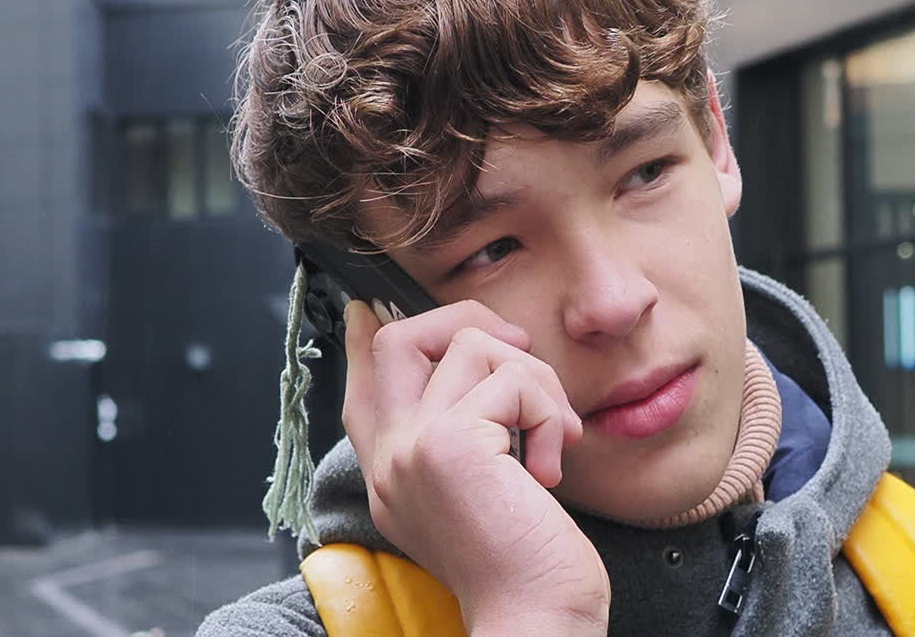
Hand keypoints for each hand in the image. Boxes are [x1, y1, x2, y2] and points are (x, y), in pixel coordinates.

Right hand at [341, 300, 609, 635]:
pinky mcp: (450, 446)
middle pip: (397, 338)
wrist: (533, 619)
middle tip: (517, 353)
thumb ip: (462, 442)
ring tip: (553, 436)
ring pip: (469, 345)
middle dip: (464, 322)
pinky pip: (511, 381)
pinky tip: (550, 469)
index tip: (369, 309)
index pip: (361, 385)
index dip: (367, 337)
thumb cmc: (523, 566)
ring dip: (533, 379)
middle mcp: (390, 458)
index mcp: (391, 474)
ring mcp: (412, 449)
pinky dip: (547, 413)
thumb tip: (477, 378)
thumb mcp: (478, 496)